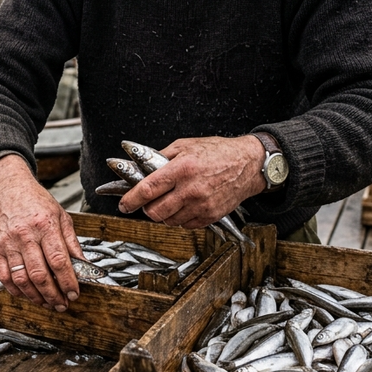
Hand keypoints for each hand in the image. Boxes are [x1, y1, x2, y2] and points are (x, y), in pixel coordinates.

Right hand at [0, 154, 84, 311]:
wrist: (9, 189)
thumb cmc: (37, 202)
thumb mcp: (61, 216)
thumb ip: (72, 243)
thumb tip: (84, 266)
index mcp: (45, 225)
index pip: (58, 260)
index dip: (67, 281)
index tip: (74, 293)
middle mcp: (25, 235)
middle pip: (39, 274)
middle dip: (53, 294)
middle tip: (62, 305)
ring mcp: (8, 243)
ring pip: (21, 279)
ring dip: (36, 297)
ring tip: (47, 303)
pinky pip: (5, 276)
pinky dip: (17, 291)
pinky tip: (28, 295)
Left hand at [117, 135, 266, 227]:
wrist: (248, 164)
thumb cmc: (217, 152)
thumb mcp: (185, 145)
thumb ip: (160, 158)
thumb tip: (140, 168)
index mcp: (181, 169)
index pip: (147, 190)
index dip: (130, 200)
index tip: (124, 205)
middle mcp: (191, 189)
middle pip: (155, 212)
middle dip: (147, 209)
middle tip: (149, 202)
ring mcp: (201, 205)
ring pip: (169, 221)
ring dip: (164, 214)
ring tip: (172, 200)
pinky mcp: (210, 216)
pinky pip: (185, 225)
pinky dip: (180, 218)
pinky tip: (186, 204)